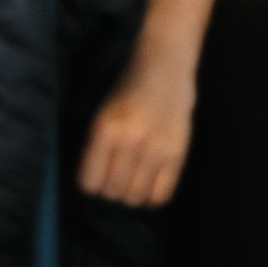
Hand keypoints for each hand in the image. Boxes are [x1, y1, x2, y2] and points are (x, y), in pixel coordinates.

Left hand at [76, 49, 194, 208]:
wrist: (164, 69)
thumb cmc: (127, 91)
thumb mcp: (101, 113)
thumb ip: (95, 147)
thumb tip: (91, 185)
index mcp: (106, 128)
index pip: (90, 181)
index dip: (89, 184)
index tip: (94, 178)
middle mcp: (131, 139)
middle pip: (112, 191)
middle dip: (109, 189)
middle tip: (114, 177)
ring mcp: (156, 148)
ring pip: (135, 197)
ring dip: (130, 194)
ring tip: (131, 180)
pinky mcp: (178, 153)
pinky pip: (161, 195)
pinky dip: (151, 197)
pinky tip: (148, 183)